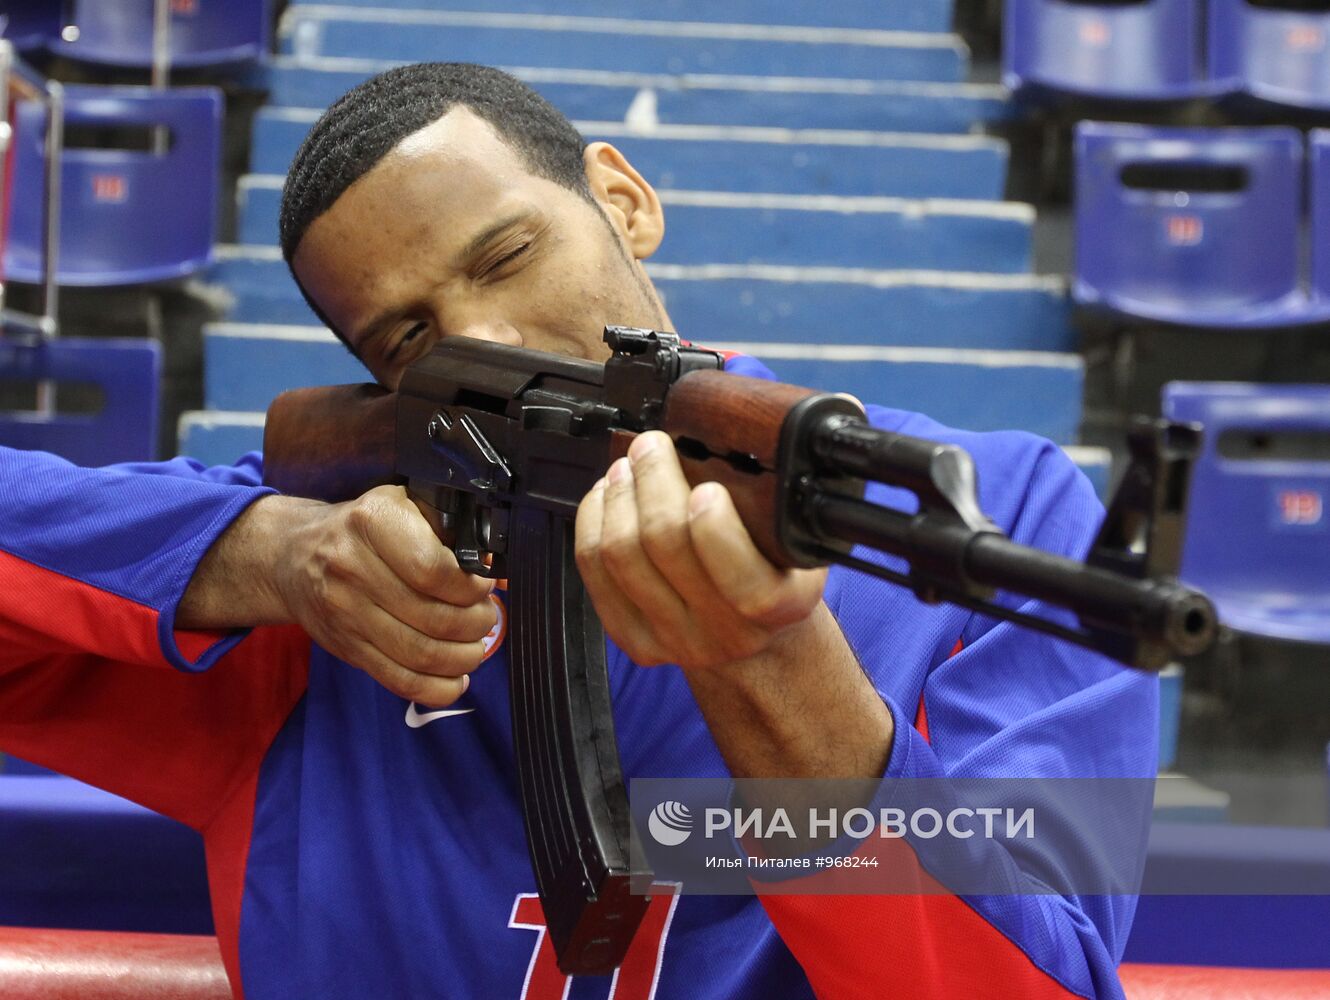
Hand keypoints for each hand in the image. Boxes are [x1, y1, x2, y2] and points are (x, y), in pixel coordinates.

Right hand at [271, 486, 496, 705]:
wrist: (293, 557)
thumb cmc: (363, 528)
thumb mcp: (401, 505)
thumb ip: (446, 528)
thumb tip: (493, 564)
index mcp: (372, 523)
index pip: (433, 570)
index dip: (470, 585)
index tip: (484, 585)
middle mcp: (352, 569)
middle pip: (434, 617)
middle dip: (476, 624)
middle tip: (486, 617)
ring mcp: (346, 614)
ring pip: (421, 654)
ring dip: (464, 657)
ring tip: (476, 645)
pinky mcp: (347, 649)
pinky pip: (400, 680)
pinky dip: (438, 688)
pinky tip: (457, 678)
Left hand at [574, 431, 826, 671]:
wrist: (754, 636)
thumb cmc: (777, 571)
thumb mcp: (802, 538)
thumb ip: (797, 489)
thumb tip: (818, 415)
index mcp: (779, 606)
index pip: (741, 580)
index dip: (714, 527)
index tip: (707, 486)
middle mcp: (726, 632)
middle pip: (665, 549)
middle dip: (652, 481)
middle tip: (651, 446)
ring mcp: (675, 639)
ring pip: (621, 557)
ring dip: (619, 497)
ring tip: (627, 466)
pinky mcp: (635, 640)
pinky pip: (595, 574)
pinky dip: (594, 523)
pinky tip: (607, 497)